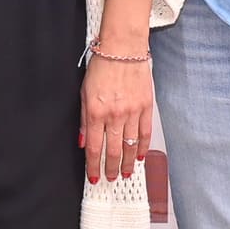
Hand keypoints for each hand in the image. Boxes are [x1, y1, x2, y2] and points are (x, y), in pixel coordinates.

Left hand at [81, 51, 154, 183]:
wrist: (122, 49)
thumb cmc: (101, 67)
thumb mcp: (84, 93)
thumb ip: (84, 120)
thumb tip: (83, 141)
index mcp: (96, 113)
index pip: (94, 148)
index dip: (93, 166)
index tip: (94, 177)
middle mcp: (114, 115)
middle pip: (114, 151)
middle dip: (112, 169)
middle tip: (111, 178)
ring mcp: (132, 112)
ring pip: (131, 146)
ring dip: (128, 163)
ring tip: (127, 173)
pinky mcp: (146, 107)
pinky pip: (145, 133)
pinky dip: (143, 147)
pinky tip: (141, 156)